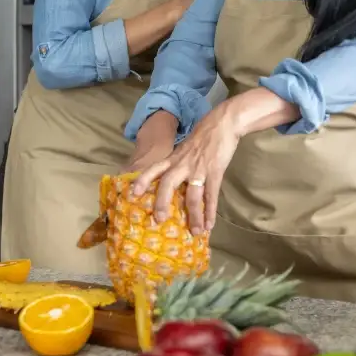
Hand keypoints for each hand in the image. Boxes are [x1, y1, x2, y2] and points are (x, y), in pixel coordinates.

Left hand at [130, 104, 240, 236]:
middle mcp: (182, 164)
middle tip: (158, 220)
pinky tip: (210, 224)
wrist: (222, 123)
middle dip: (162, 203)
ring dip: (193, 216)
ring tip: (195, 232)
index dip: (142, 181)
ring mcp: (199, 169)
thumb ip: (178, 162)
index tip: (133, 193)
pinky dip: (210, 212)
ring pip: (192, 196)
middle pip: (167, 184)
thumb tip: (173, 179)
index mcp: (174, 158)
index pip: (154, 169)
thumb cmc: (203, 136)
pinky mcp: (215, 172)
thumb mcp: (185, 149)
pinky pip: (211, 196)